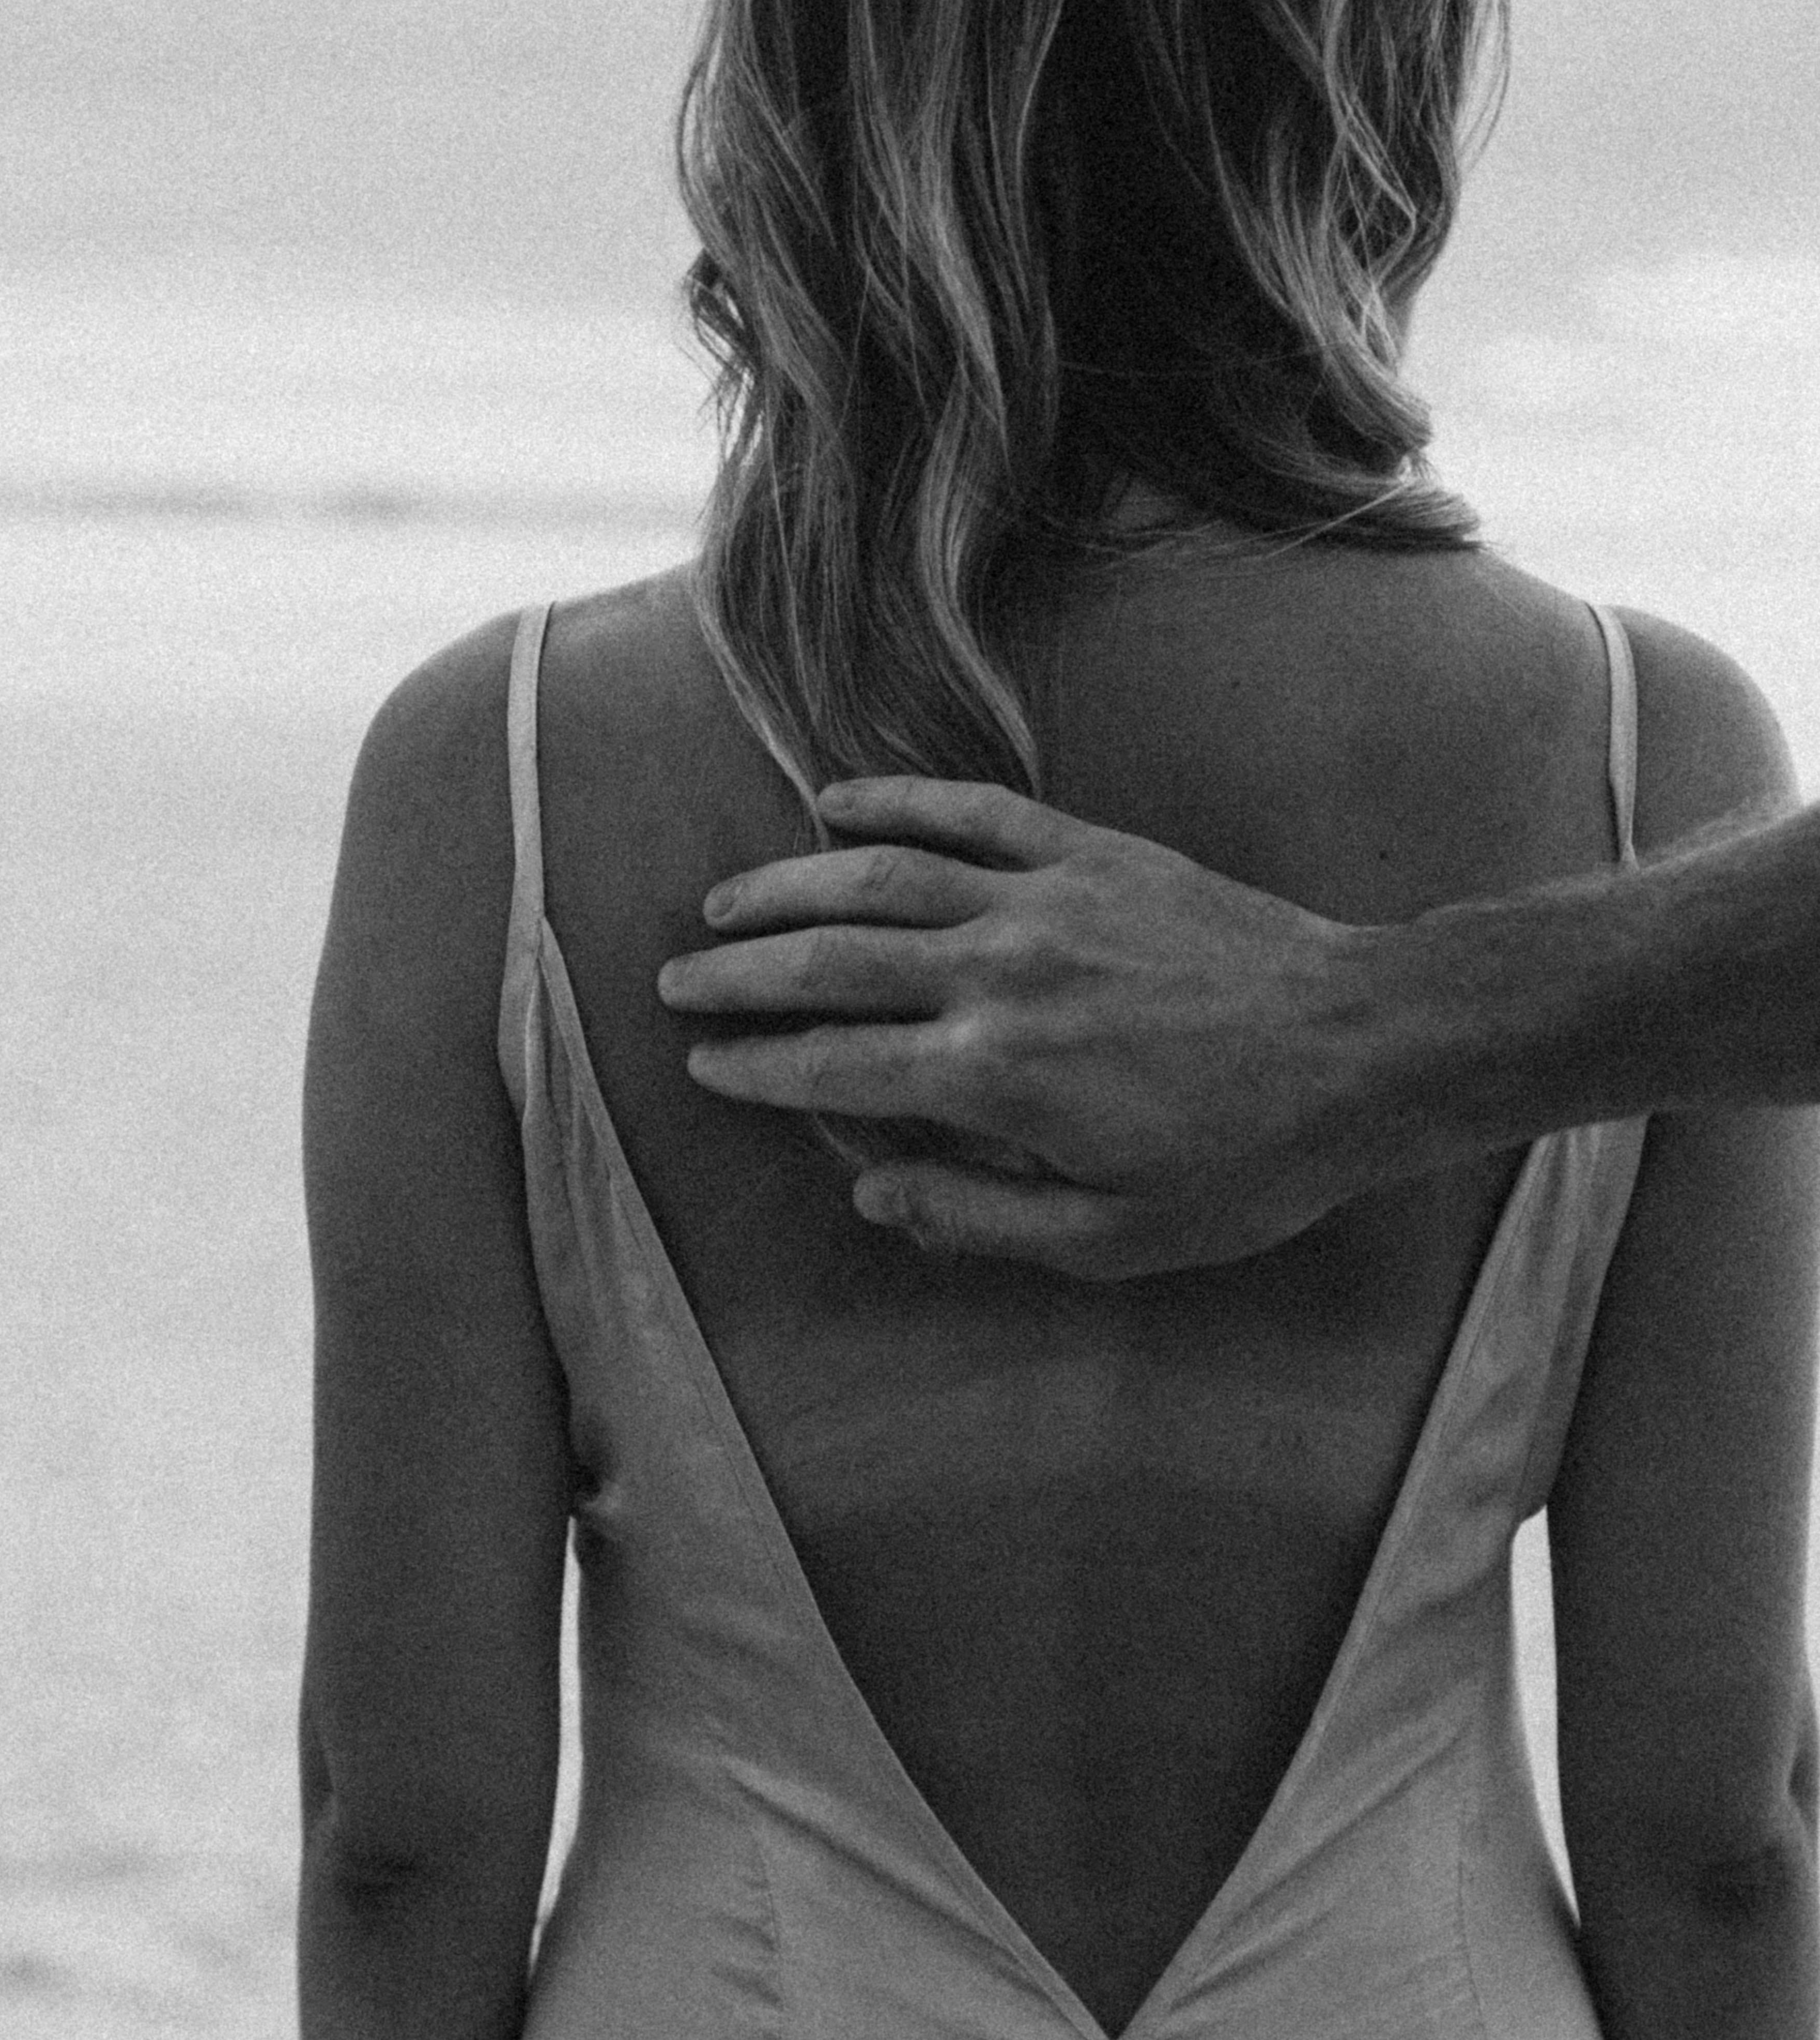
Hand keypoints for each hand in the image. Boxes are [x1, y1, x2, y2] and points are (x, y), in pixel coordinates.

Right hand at [656, 775, 1380, 1278]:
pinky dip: (895, 801)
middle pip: (828, 961)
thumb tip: (872, 1192)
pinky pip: (971, 812)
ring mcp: (1042, 899)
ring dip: (788, 887)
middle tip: (675, 982)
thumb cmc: (1247, 1162)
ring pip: (877, 875)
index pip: (831, 1063)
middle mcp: (996, 974)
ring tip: (725, 904)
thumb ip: (978, 1219)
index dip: (756, 1067)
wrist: (1364, 1048)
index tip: (704, 1065)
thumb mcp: (1114, 1238)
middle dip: (739, 973)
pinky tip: (836, 804)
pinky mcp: (1092, 852)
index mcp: (991, 1078)